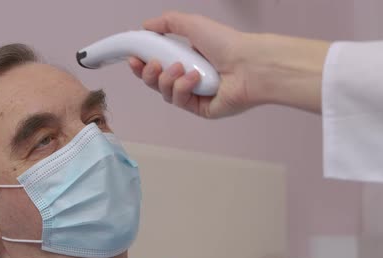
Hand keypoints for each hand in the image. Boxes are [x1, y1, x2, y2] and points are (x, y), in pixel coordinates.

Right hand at [128, 11, 329, 117]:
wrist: (249, 64)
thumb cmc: (226, 43)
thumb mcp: (193, 24)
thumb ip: (167, 23)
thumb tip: (146, 26)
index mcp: (187, 58)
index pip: (157, 65)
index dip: (142, 64)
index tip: (133, 57)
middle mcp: (189, 77)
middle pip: (156, 82)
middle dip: (148, 74)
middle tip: (153, 64)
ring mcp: (195, 95)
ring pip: (166, 92)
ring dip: (167, 79)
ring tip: (180, 68)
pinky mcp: (201, 109)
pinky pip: (180, 101)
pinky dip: (183, 88)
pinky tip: (194, 78)